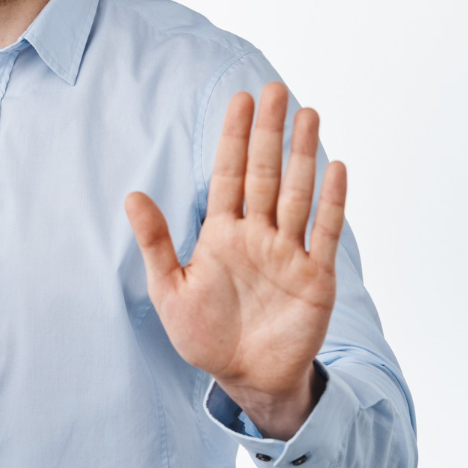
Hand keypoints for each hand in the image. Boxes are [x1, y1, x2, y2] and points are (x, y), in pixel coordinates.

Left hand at [125, 81, 346, 438]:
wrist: (246, 378)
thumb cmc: (206, 335)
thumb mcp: (170, 289)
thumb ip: (155, 242)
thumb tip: (132, 195)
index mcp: (222, 234)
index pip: (229, 174)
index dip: (233, 137)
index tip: (239, 99)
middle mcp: (258, 234)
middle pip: (265, 173)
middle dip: (268, 132)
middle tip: (274, 89)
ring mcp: (288, 253)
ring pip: (298, 193)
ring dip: (303, 154)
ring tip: (307, 114)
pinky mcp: (315, 277)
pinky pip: (324, 233)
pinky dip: (331, 202)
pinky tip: (335, 168)